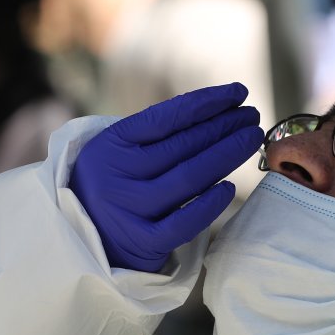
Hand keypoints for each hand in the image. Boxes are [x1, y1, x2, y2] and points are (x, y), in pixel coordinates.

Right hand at [71, 83, 262, 271]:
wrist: (83, 239)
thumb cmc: (112, 185)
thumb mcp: (117, 153)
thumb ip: (155, 137)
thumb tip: (216, 112)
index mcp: (110, 145)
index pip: (167, 117)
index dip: (207, 102)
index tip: (238, 93)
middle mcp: (117, 174)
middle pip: (183, 145)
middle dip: (224, 126)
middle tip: (251, 117)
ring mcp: (128, 210)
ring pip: (188, 178)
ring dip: (226, 155)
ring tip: (250, 140)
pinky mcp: (142, 242)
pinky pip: (184, 222)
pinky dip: (209, 204)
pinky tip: (229, 187)